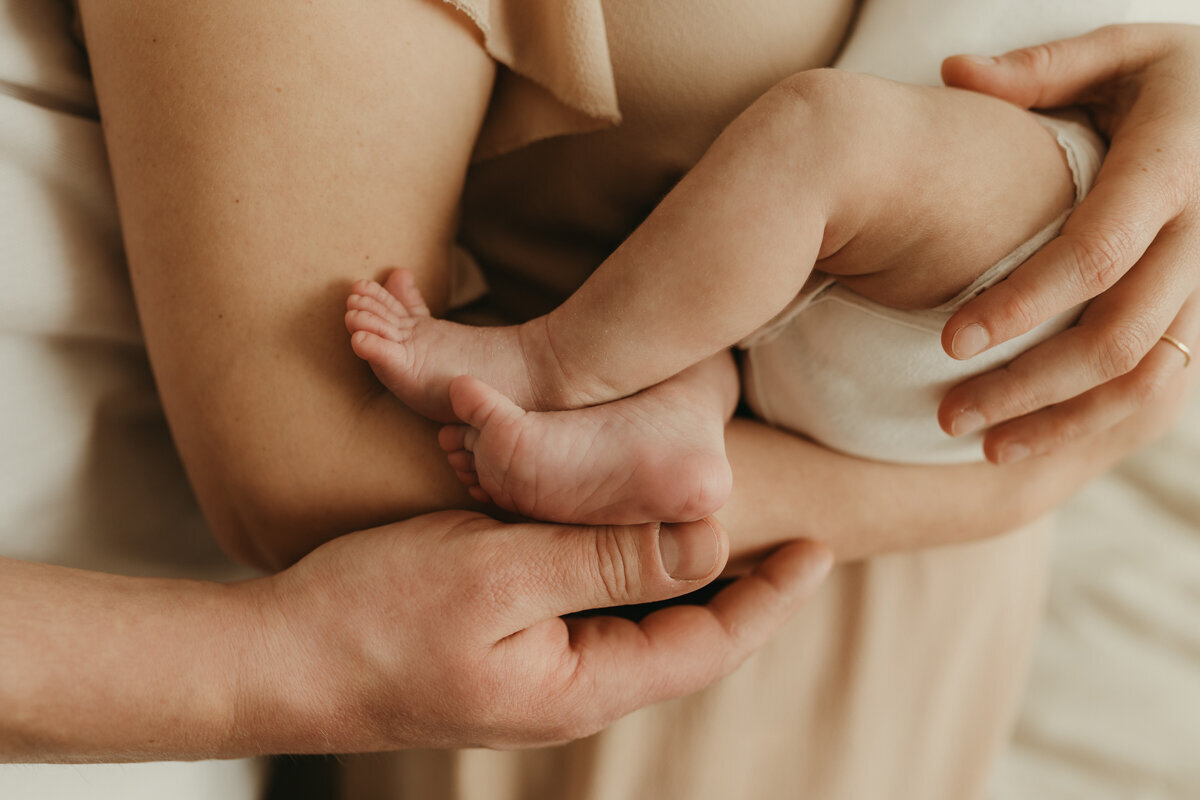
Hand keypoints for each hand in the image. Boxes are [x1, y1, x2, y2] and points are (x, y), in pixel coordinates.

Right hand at [252, 511, 831, 750]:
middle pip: (682, 641)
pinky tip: (622, 539)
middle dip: (738, 590)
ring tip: (718, 527)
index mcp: (581, 683)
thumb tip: (708, 539)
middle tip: (784, 532)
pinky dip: (619, 574)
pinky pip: (587, 615)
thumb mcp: (499, 573)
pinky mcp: (503, 654)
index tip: (819, 549)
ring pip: (636, 626)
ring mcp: (535, 677)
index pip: (708, 645)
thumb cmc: (376, 616)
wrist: (277, 660)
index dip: (769, 598)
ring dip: (679, 578)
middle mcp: (569, 690)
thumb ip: (605, 559)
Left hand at [937, 24, 1199, 462]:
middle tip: (947, 414)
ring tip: (979, 445)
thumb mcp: (1121, 53)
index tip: (948, 342)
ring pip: (1144, 376)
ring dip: (1060, 419)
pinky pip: (1159, 384)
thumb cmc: (1173, 78)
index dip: (1024, 304)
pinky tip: (1027, 438)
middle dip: (1029, 383)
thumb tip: (955, 73)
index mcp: (1172, 167)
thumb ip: (1042, 69)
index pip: (1096, 253)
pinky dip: (1094, 419)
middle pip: (1117, 335)